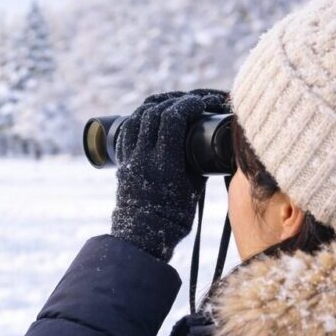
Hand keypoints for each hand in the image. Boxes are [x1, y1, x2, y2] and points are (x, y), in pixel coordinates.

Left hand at [110, 89, 228, 260]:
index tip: (203, 102)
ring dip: (154, 106)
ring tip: (171, 105)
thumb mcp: (195, 187)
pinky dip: (139, 120)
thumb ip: (199, 161)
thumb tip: (212, 140)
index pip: (172, 118)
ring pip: (136, 117)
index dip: (189, 103)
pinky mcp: (123, 162)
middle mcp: (143, 157)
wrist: (145, 235)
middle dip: (174, 100)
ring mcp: (130, 158)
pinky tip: (151, 119)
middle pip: (153, 112)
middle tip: (190, 102)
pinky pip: (127, 131)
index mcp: (164, 162)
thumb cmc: (175, 217)